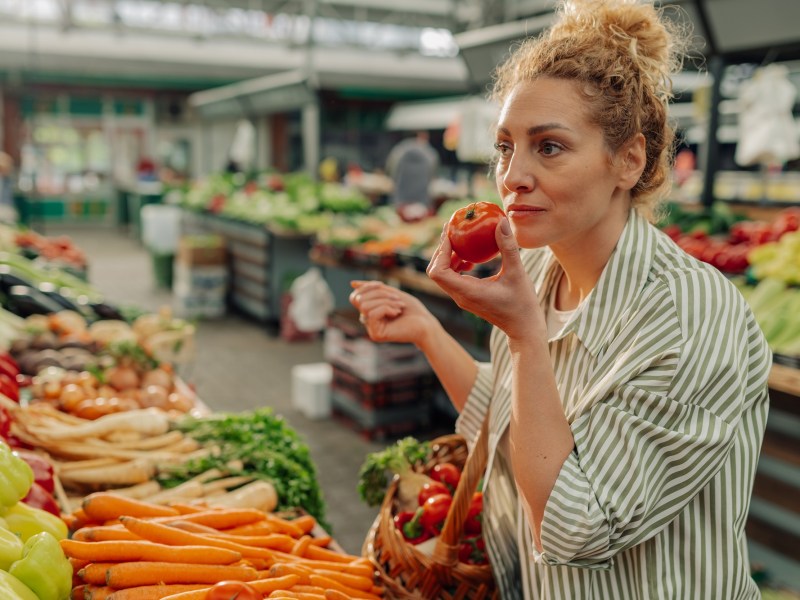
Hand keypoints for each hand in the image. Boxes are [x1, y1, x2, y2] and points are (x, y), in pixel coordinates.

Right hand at [349, 281, 437, 346]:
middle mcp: (368, 321)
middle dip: (379, 293)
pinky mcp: (376, 335)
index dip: (367, 287)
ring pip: (365, 306)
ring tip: (399, 306)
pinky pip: (371, 314)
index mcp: (370, 311)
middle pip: (360, 299)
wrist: (426, 324)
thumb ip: (374, 289)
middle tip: (397, 298)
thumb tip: (352, 284)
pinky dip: (386, 308)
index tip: (382, 284)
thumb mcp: (391, 294)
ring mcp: (371, 329)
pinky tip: (397, 312)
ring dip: (384, 301)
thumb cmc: (412, 310)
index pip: (355, 297)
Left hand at [427, 218, 544, 342]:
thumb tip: (501, 221)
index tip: (450, 232)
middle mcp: (459, 296)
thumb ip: (508, 247)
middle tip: (453, 230)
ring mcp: (462, 298)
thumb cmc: (522, 304)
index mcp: (467, 291)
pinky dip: (456, 265)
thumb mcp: (517, 272)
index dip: (440, 250)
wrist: (523, 328)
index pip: (438, 272)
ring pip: (443, 275)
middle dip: (441, 250)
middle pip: (436, 272)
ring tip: (460, 240)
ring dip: (448, 257)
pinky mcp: (467, 297)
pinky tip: (471, 258)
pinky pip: (453, 279)